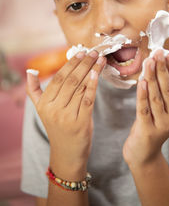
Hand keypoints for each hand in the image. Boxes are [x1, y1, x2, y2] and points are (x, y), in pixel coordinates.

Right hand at [26, 50, 105, 176]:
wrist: (66, 154)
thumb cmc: (57, 128)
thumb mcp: (41, 110)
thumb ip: (34, 91)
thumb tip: (30, 71)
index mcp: (44, 104)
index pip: (58, 78)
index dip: (70, 63)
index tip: (80, 52)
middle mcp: (54, 109)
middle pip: (70, 80)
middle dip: (83, 63)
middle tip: (93, 52)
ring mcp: (67, 116)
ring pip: (80, 87)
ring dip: (92, 70)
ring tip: (100, 59)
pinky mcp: (81, 123)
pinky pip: (88, 99)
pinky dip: (93, 85)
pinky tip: (98, 73)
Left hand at [123, 50, 168, 168]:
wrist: (144, 153)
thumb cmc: (153, 126)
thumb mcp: (167, 110)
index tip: (166, 54)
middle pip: (168, 90)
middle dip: (162, 70)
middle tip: (158, 53)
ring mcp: (162, 125)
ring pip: (156, 97)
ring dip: (152, 78)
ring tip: (149, 62)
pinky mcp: (148, 130)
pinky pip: (144, 109)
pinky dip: (142, 95)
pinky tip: (141, 82)